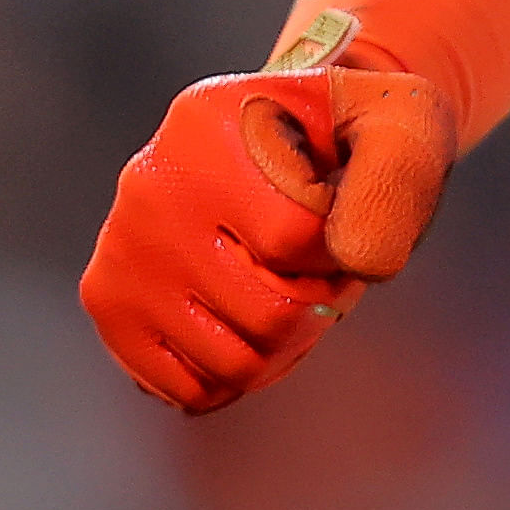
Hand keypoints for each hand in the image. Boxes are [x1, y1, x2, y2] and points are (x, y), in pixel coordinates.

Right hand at [78, 66, 458, 413]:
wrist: (290, 136)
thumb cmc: (352, 134)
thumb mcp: (399, 123)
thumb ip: (395, 179)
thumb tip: (356, 261)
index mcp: (208, 122)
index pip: (298, 238)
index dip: (342, 248)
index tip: (342, 218)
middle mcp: (149, 182)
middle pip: (267, 311)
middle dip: (322, 304)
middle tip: (324, 268)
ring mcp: (121, 247)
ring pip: (232, 362)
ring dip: (287, 343)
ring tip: (289, 288)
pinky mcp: (109, 303)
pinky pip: (188, 387)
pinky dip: (237, 375)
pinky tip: (251, 324)